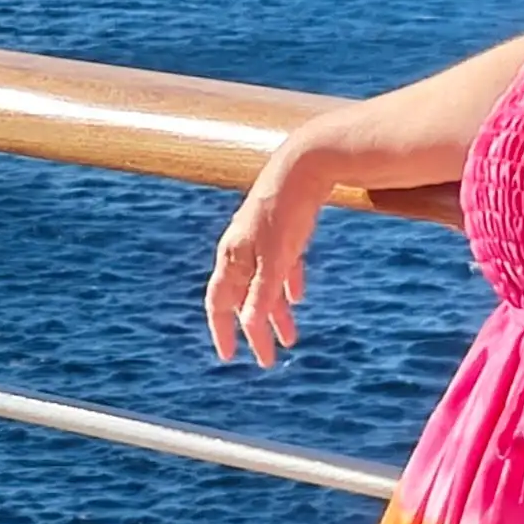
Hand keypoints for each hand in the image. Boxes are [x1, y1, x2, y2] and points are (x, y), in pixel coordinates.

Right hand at [205, 148, 323, 367]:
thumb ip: (263, 291)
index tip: (229, 357)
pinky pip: (280, 266)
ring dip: (276, 313)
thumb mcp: (276, 256)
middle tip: (267, 360)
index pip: (219, 302)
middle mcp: (241, 250)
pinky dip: (286, 284)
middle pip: (243, 298)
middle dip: (254, 330)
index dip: (222, 331)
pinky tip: (298, 296)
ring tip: (291, 338)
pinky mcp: (282, 230)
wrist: (304, 163)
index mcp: (232, 257)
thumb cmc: (286, 210)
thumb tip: (249, 325)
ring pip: (264, 285)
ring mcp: (261, 239)